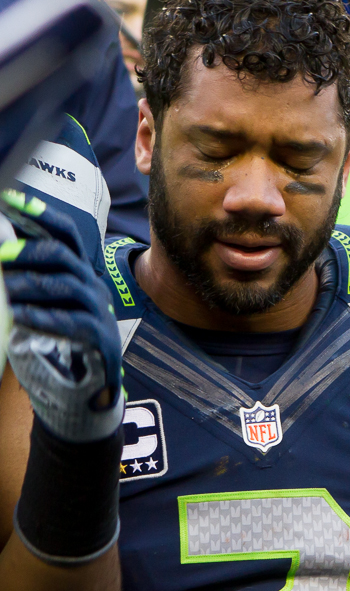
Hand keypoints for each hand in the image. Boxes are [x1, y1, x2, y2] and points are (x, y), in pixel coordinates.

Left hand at [0, 198, 123, 441]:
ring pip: (67, 285)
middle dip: (30, 251)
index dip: (42, 216)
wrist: (86, 389)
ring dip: (30, 285)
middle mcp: (91, 286)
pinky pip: (73, 321)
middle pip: (65, 255)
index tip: (13, 201)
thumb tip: (2, 256)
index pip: (67, 234)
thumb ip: (30, 282)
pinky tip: (20, 317)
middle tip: (1, 256)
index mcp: (80, 273)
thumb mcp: (46, 306)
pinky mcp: (99, 338)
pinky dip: (44, 317)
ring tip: (5, 291)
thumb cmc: (59, 342)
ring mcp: (99, 311)